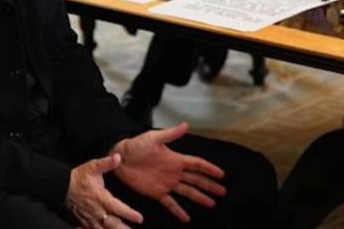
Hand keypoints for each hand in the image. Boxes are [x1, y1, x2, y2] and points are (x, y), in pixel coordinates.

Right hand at [65, 153, 143, 228]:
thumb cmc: (79, 177)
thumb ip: (106, 163)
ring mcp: (88, 218)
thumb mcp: (93, 167)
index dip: (129, 214)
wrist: (60, 187)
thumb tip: (118, 156)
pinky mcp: (82, 222)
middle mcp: (96, 211)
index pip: (118, 208)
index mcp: (101, 198)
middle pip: (112, 224)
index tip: (140, 219)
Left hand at [111, 122, 226, 223]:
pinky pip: (170, 203)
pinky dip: (178, 211)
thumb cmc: (136, 146)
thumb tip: (186, 125)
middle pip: (197, 180)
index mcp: (176, 159)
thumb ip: (171, 134)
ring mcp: (167, 184)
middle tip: (223, 191)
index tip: (221, 174)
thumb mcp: (153, 138)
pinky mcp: (156, 193)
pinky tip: (186, 218)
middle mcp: (175, 172)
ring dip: (199, 198)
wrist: (119, 158)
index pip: (197, 165)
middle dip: (210, 185)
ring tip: (211, 204)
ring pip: (187, 192)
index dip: (209, 169)